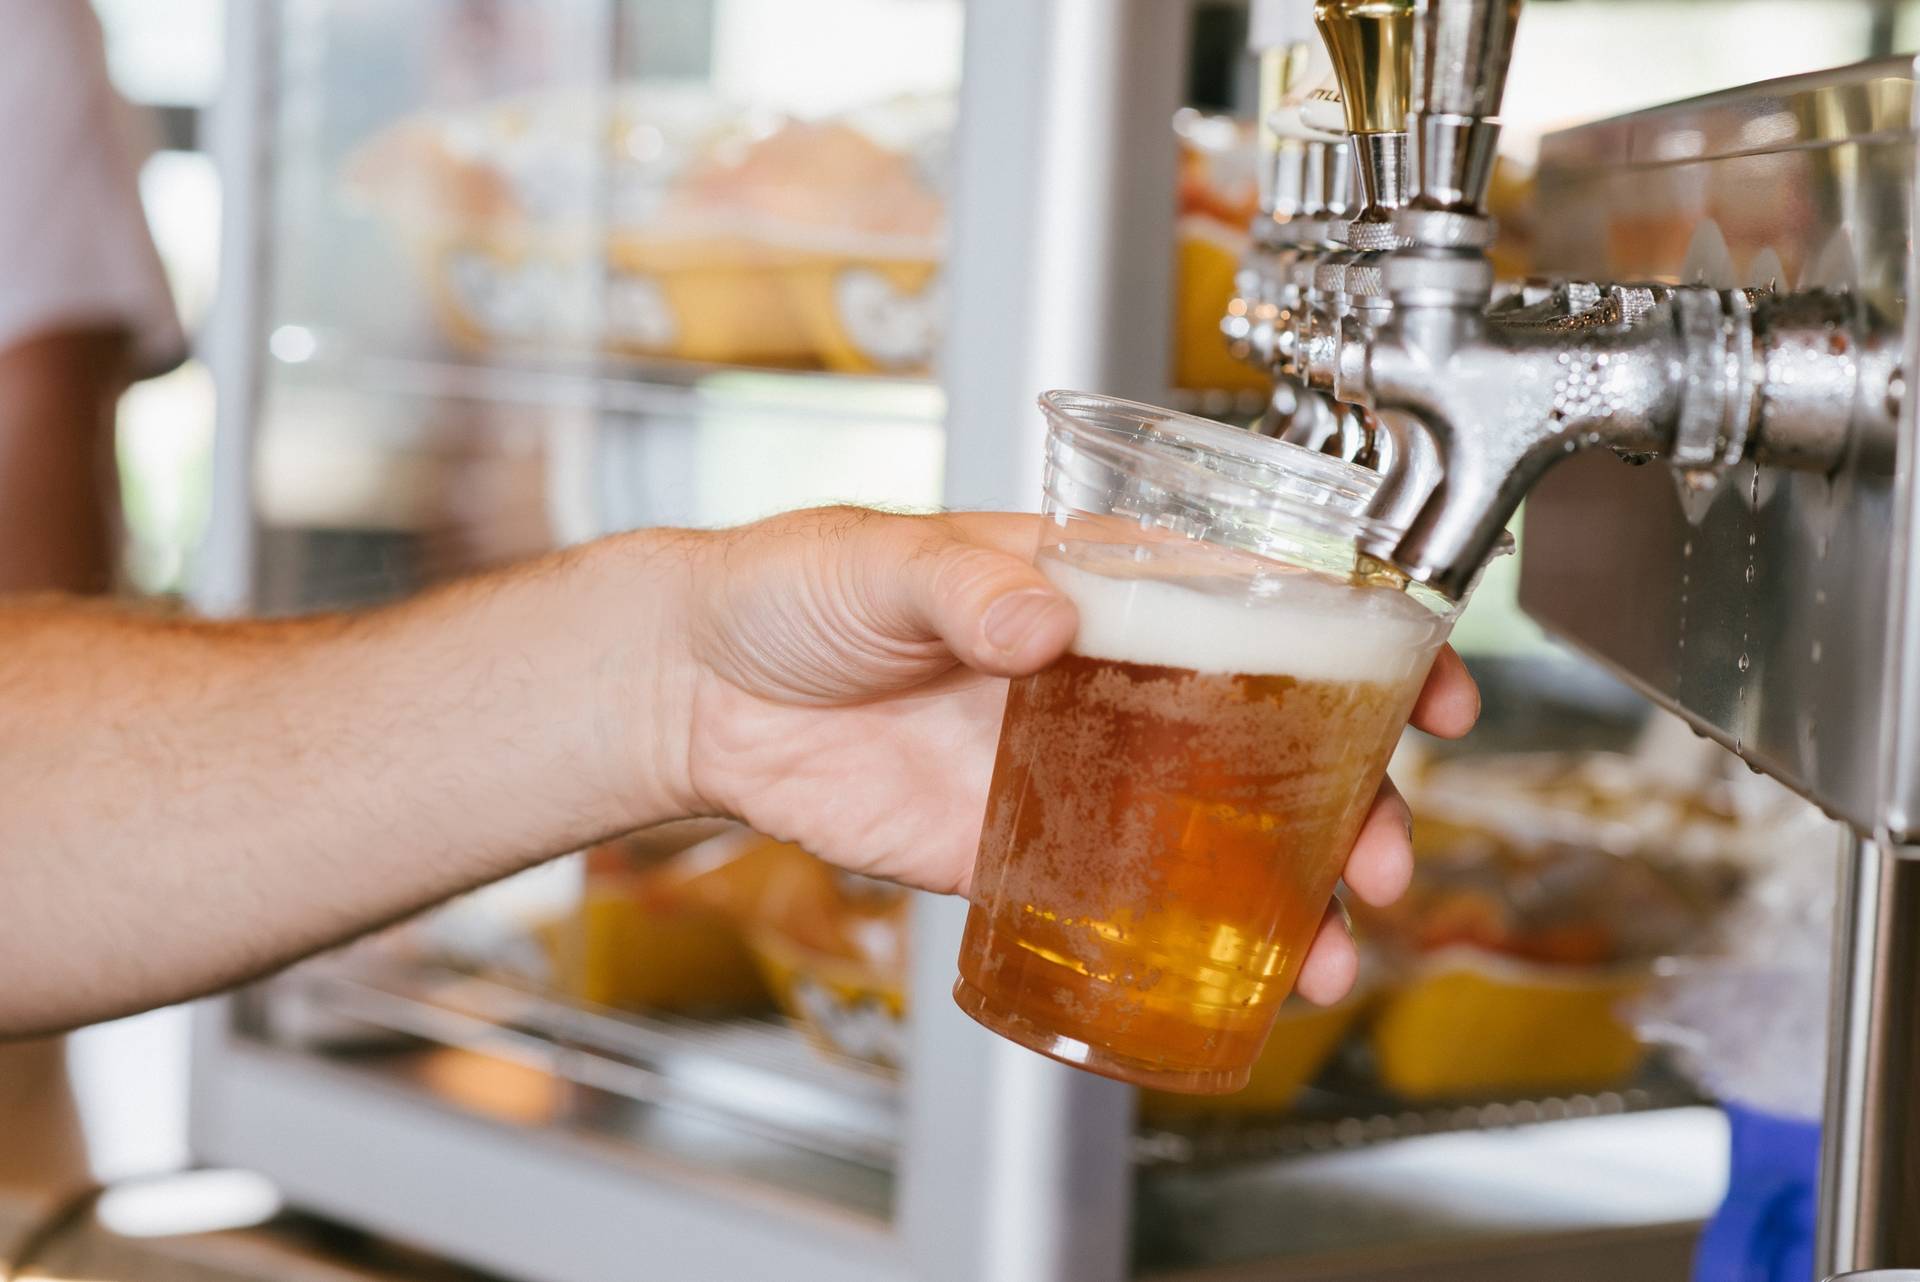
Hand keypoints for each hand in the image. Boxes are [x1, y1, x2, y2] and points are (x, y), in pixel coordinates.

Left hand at [676, 506, 1478, 1005]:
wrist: (702, 689)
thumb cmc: (793, 588)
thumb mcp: (881, 562)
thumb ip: (965, 585)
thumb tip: (1044, 620)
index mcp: (1095, 583)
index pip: (1255, 601)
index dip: (1359, 639)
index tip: (1431, 677)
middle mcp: (1105, 674)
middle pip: (1264, 728)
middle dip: (1348, 790)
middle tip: (1382, 851)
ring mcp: (1072, 764)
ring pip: (1212, 822)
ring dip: (1288, 880)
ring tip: (1329, 941)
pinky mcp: (1019, 842)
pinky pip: (1123, 889)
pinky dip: (1185, 931)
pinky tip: (1236, 966)